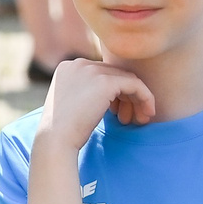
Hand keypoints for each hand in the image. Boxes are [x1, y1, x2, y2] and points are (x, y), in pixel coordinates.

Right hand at [37, 58, 152, 150]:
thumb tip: (111, 97)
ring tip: (141, 119)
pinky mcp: (105, 82)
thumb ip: (87, 93)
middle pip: (114, 74)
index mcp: (69, 67)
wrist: (55, 140)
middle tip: (133, 117)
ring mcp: (92, 70)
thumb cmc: (63, 131)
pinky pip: (135, 85)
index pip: (101, 73)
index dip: (114, 93)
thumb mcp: (72, 104)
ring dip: (137, 99)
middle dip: (127, 96)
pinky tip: (147, 114)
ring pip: (127, 78)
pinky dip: (145, 98)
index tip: (119, 112)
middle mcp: (79, 63)